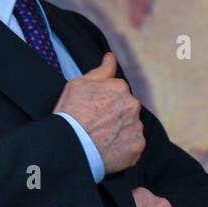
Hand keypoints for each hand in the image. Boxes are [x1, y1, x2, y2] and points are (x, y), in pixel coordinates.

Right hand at [54, 52, 143, 174]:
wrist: (70, 146)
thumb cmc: (71, 113)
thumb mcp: (79, 84)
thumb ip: (101, 70)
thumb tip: (111, 57)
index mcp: (120, 87)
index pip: (120, 92)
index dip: (106, 101)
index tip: (95, 110)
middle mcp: (133, 105)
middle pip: (128, 108)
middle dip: (117, 115)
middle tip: (98, 125)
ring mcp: (136, 126)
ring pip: (132, 126)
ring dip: (121, 130)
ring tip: (103, 139)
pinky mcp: (137, 146)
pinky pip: (134, 145)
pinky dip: (124, 147)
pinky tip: (109, 149)